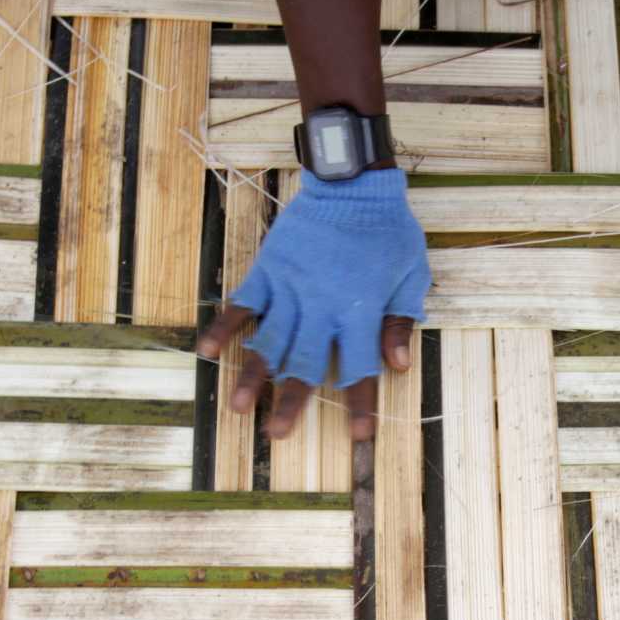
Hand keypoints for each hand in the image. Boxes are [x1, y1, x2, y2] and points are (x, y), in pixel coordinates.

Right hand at [197, 167, 430, 440]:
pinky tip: (207, 352)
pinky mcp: (269, 269)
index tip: (359, 437)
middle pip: (305, 361)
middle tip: (278, 434)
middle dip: (292, 400)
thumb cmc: (389, 232)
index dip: (360, 403)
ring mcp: (291, 287)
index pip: (360, 366)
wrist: (353, 183)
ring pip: (269, 339)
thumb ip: (400, 321)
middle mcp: (321, 305)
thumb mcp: (411, 275)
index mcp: (359, 310)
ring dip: (254, 375)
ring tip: (241, 407)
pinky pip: (243, 303)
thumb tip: (398, 366)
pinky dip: (225, 326)